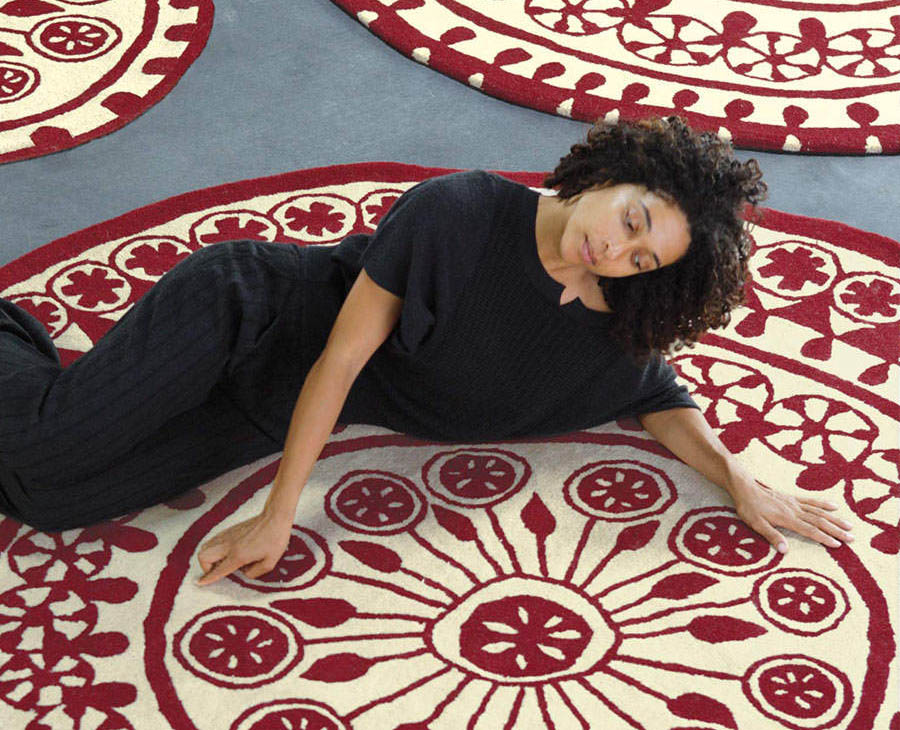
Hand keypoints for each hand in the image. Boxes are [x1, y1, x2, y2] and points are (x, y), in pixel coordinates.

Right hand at [196, 511, 292, 585]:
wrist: (275, 517)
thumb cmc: (275, 538)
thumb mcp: (270, 562)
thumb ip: (254, 573)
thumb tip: (244, 574)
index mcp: (238, 555)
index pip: (217, 570)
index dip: (207, 578)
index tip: (200, 583)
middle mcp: (229, 545)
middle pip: (203, 556)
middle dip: (205, 567)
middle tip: (216, 570)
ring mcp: (228, 535)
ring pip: (206, 546)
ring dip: (208, 557)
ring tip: (222, 561)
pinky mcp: (230, 529)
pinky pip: (213, 540)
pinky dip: (214, 548)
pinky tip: (226, 551)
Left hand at [731, 480, 853, 553]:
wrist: (745, 487)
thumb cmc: (749, 508)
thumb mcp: (756, 524)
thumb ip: (771, 536)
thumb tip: (785, 550)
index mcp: (787, 518)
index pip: (810, 530)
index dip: (824, 538)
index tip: (838, 545)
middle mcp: (794, 510)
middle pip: (819, 521)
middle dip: (836, 530)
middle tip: (852, 538)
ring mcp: (794, 503)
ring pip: (818, 512)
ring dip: (834, 519)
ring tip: (849, 525)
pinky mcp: (792, 498)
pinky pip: (811, 501)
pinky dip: (823, 504)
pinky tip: (834, 506)